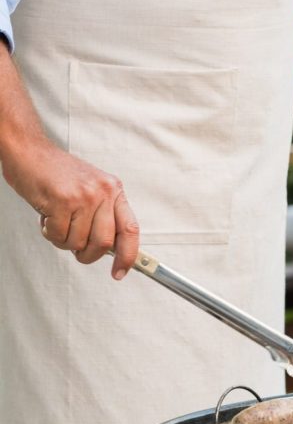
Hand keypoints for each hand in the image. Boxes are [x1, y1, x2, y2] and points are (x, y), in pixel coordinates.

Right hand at [1, 139, 139, 278]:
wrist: (30, 151)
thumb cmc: (57, 172)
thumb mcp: (91, 188)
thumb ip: (102, 214)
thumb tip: (108, 248)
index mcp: (114, 191)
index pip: (130, 229)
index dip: (128, 256)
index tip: (120, 272)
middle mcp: (103, 192)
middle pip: (104, 243)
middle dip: (88, 255)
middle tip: (77, 251)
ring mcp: (83, 196)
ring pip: (78, 242)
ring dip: (64, 242)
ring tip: (57, 224)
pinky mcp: (61, 200)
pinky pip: (58, 234)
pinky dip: (50, 233)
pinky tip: (47, 217)